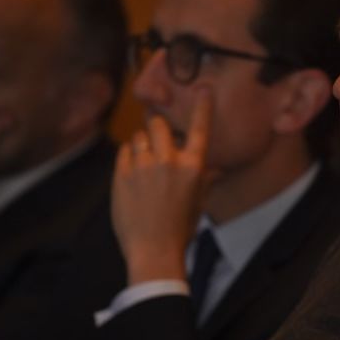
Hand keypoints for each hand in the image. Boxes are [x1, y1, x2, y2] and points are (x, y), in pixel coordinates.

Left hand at [111, 88, 212, 284]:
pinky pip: (124, 151)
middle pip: (159, 124)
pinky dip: (128, 157)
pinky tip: (132, 174)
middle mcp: (169, 161)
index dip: (203, 106)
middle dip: (157, 129)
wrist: (153, 250)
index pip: (200, 128)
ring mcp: (144, 166)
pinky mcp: (122, 174)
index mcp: (193, 167)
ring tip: (143, 165)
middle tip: (156, 142)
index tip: (203, 89)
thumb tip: (216, 170)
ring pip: (139, 137)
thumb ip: (205, 179)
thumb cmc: (180, 229)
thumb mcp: (198, 203)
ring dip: (141, 145)